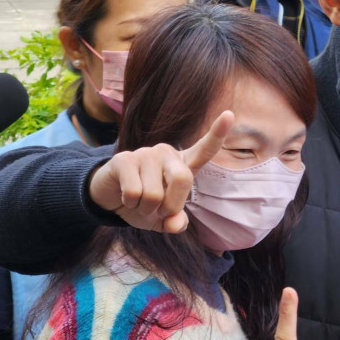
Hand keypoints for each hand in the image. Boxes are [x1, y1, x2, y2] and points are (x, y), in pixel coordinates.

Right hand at [88, 111, 233, 232]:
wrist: (110, 198)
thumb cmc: (144, 205)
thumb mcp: (163, 219)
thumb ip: (175, 223)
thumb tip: (176, 224)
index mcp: (183, 165)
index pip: (205, 149)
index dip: (217, 133)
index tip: (229, 115)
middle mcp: (167, 154)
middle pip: (183, 179)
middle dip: (171, 206)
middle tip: (159, 211)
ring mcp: (145, 153)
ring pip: (154, 194)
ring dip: (146, 209)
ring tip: (139, 201)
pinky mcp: (124, 159)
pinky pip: (134, 192)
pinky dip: (131, 204)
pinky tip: (126, 197)